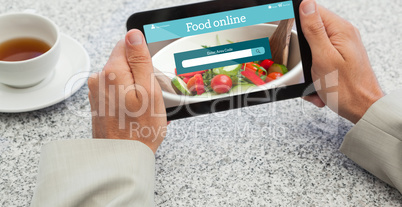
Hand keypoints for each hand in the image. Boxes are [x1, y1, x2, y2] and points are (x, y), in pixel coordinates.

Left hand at [88, 29, 166, 153]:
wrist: (122, 159)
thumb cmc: (139, 130)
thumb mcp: (149, 91)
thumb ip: (140, 59)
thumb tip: (133, 35)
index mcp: (112, 72)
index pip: (127, 44)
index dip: (144, 58)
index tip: (150, 75)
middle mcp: (99, 79)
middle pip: (125, 62)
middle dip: (141, 75)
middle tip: (150, 97)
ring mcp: (97, 92)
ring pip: (122, 78)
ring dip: (135, 88)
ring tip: (143, 109)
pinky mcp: (99, 103)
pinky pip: (117, 91)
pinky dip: (128, 98)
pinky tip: (135, 114)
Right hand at [299, 0, 383, 123]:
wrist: (362, 109)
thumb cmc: (346, 89)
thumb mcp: (323, 57)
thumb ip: (314, 30)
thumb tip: (307, 5)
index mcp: (340, 30)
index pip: (313, 11)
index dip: (297, 21)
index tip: (291, 36)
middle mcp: (343, 36)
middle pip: (310, 32)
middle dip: (302, 51)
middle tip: (306, 66)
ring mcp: (341, 48)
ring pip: (312, 50)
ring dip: (307, 68)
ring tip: (314, 80)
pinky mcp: (338, 60)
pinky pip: (318, 63)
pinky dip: (314, 75)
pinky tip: (318, 86)